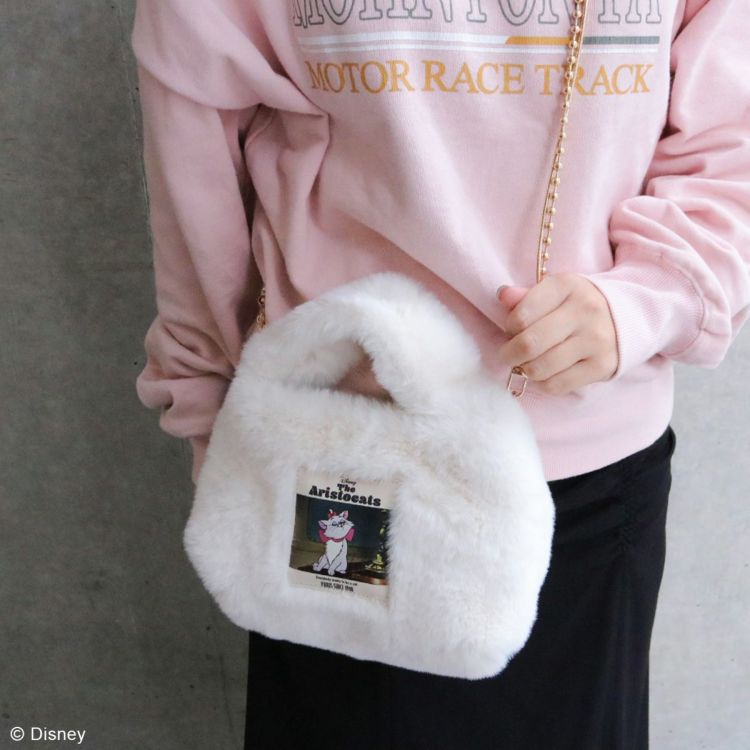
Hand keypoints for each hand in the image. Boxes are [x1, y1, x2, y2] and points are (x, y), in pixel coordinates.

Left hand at [496, 272, 618, 395]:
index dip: (509, 327)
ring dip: (526, 370)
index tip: (512, 330)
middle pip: (529, 344)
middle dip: (509, 354)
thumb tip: (503, 295)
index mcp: (566, 286)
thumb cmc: (575, 305)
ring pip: (540, 368)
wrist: (625, 317)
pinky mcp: (602, 366)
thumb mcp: (552, 292)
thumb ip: (524, 297)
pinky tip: (545, 374)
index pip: (521, 315)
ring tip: (528, 363)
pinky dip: (543, 384)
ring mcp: (595, 340)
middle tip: (509, 355)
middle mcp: (584, 310)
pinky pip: (557, 385)